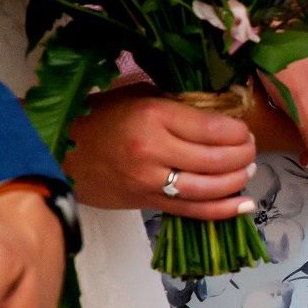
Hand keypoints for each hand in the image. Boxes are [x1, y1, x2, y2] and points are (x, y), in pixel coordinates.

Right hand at [65, 87, 256, 219]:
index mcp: (153, 116)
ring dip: (236, 181)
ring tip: (248, 172)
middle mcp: (154, 150)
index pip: (213, 129)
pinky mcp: (146, 203)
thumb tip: (219, 111)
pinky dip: (223, 210)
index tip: (244, 130)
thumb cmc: (98, 117)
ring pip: (208, 188)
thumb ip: (177, 104)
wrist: (56, 151)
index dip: (238, 132)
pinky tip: (244, 205)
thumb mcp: (138, 96)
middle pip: (216, 160)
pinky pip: (192, 211)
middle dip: (243, 156)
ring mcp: (150, 181)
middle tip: (251, 150)